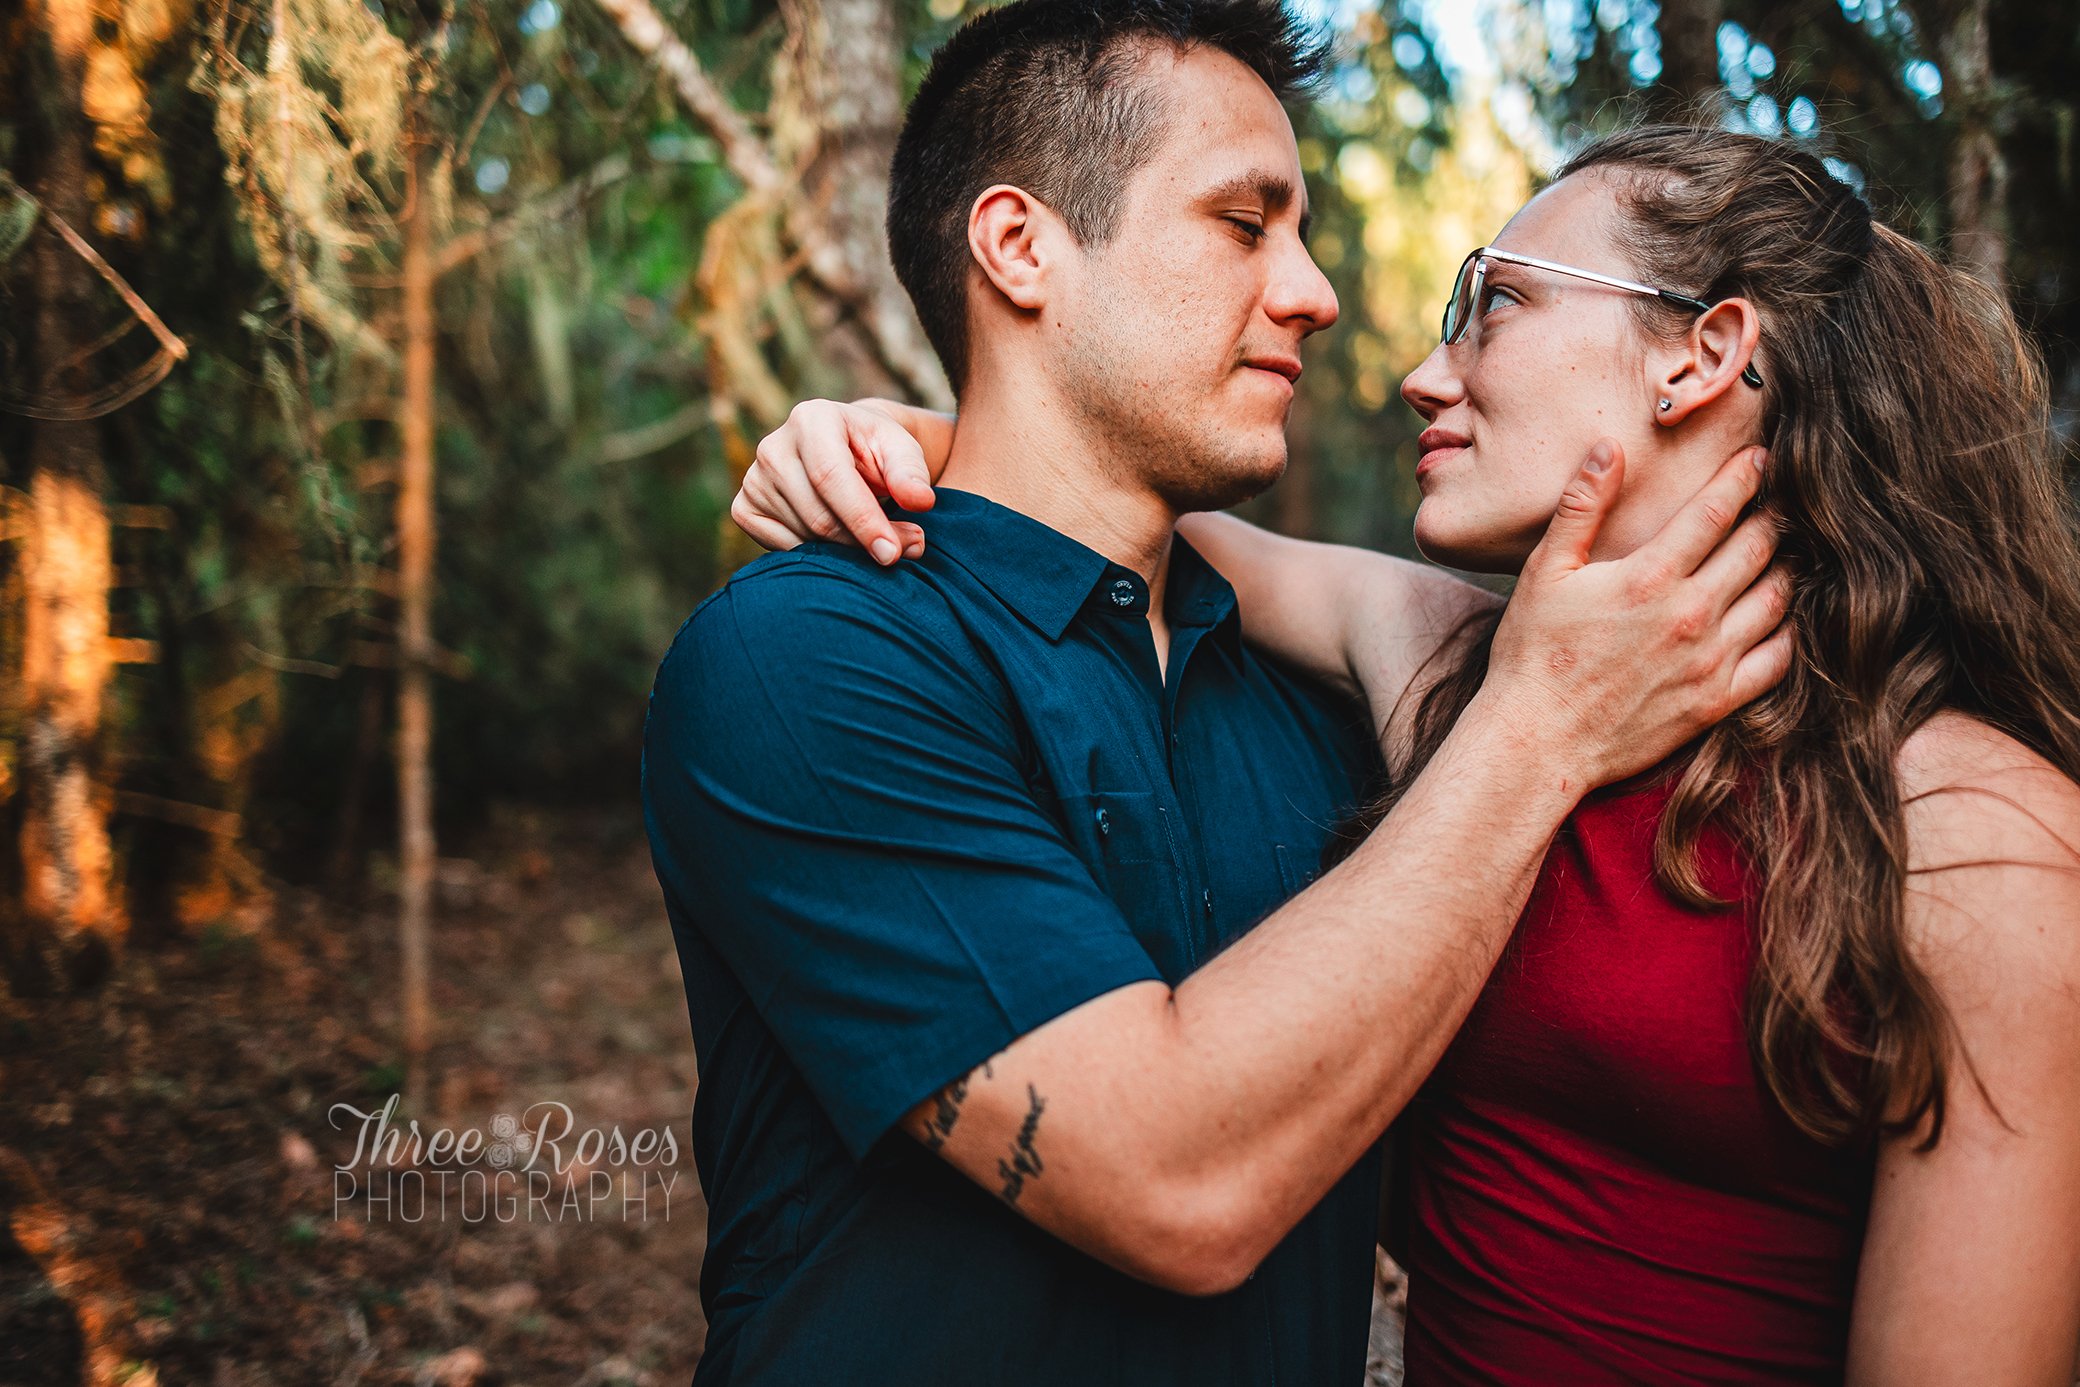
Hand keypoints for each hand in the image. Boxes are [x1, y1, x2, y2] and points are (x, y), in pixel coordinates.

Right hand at [731, 398, 947, 564]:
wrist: (845, 450)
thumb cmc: (876, 450)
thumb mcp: (901, 451)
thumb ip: (912, 474)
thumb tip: (920, 501)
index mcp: (812, 419)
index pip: (830, 477)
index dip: (862, 519)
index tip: (891, 553)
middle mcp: (774, 446)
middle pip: (817, 515)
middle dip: (862, 543)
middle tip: (902, 551)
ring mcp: (754, 478)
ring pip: (803, 536)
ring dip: (845, 553)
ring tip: (879, 542)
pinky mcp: (745, 507)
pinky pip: (781, 547)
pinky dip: (816, 554)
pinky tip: (838, 539)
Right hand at [1475, 439, 1791, 789]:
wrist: (1537, 741)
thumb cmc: (1533, 654)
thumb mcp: (1544, 571)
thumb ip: (1582, 507)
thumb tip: (1609, 448)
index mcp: (1648, 577)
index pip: (1717, 510)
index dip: (1744, 477)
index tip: (1760, 458)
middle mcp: (1689, 615)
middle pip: (1758, 548)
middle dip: (1773, 516)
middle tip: (1779, 501)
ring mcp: (1709, 661)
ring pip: (1776, 598)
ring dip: (1785, 568)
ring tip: (1784, 552)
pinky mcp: (1717, 702)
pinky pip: (1777, 659)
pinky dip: (1787, 631)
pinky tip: (1778, 617)